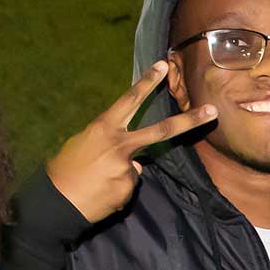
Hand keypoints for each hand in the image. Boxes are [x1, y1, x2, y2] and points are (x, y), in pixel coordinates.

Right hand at [44, 61, 216, 223]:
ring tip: (96, 182)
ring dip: (119, 175)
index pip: (130, 100)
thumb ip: (113, 143)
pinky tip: (101, 193)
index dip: (147, 82)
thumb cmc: (65, 169)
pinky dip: (117, 190)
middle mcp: (119, 144)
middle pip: (162, 130)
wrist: (56, 202)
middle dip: (191, 121)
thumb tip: (137, 161)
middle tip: (213, 112)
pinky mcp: (128, 189)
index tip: (163, 66)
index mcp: (104, 127)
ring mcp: (127, 168)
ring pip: (136, 168)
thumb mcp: (84, 144)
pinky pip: (128, 186)